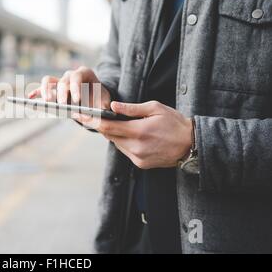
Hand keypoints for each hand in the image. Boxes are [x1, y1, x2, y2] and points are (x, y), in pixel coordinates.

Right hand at [28, 66, 110, 108]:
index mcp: (85, 73)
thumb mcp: (106, 101)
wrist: (97, 96)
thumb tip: (94, 114)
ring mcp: (61, 81)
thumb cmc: (101, 97)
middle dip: (61, 93)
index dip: (76, 88)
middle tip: (62, 104)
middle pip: (62, 80)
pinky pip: (42, 88)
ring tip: (47, 102)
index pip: (77, 77)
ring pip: (48, 80)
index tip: (77, 101)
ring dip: (46, 90)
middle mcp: (71, 75)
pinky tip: (30, 98)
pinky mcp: (54, 89)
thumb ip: (102, 107)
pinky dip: (36, 92)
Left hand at [73, 101, 192, 168]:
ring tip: (118, 123)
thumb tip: (112, 106)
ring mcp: (138, 158)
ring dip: (113, 134)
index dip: (91, 121)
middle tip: (95, 116)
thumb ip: (131, 109)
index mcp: (139, 131)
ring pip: (116, 144)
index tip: (80, 115)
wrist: (192, 144)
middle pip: (109, 136)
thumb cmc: (174, 122)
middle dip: (102, 126)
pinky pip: (125, 151)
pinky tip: (130, 134)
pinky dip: (123, 142)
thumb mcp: (155, 108)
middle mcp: (136, 147)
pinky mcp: (140, 164)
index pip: (107, 127)